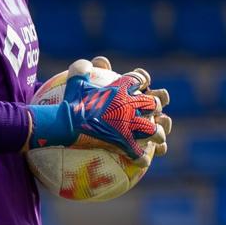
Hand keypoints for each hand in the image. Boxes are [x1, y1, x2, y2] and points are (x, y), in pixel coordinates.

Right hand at [29, 56, 171, 161]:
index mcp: (120, 89)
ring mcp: (129, 123)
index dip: (143, 80)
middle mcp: (129, 104)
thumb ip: (81, 70)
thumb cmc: (71, 102)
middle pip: (153, 103)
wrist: (68, 121)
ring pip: (154, 129)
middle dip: (156, 106)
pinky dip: (142, 158)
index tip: (145, 83)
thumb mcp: (75, 82)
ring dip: (157, 134)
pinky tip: (142, 161)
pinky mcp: (124, 141)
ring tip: (157, 139)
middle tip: (154, 112)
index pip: (139, 79)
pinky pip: (139, 152)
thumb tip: (86, 64)